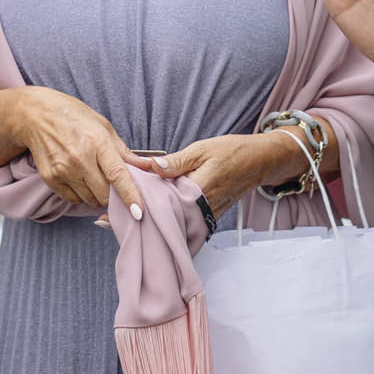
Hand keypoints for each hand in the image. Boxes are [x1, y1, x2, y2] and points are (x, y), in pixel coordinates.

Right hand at [11, 87, 143, 215]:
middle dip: (114, 196)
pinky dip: (81, 195)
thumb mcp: (103, 126)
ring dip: (97, 196)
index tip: (139, 212)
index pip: (118, 175)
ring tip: (94, 178)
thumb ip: (124, 151)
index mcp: (97, 141)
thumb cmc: (74, 117)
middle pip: (105, 194)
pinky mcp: (50, 179)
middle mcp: (80, 158)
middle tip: (115, 188)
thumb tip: (147, 166)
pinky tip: (79, 179)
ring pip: (90, 200)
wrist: (36, 115)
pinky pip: (73, 199)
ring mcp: (63, 170)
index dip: (130, 196)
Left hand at [126, 131, 306, 215]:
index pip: (164, 206)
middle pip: (167, 220)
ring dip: (155, 221)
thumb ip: (176, 161)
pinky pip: (185, 222)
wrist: (260, 162)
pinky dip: (169, 220)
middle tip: (113, 218)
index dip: (140, 207)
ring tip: (129, 219)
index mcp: (198, 191)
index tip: (118, 210)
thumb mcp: (202, 150)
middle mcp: (202, 209)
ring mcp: (207, 216)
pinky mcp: (208, 216)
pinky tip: (154, 216)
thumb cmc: (232, 152)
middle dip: (143, 219)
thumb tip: (151, 166)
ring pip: (175, 223)